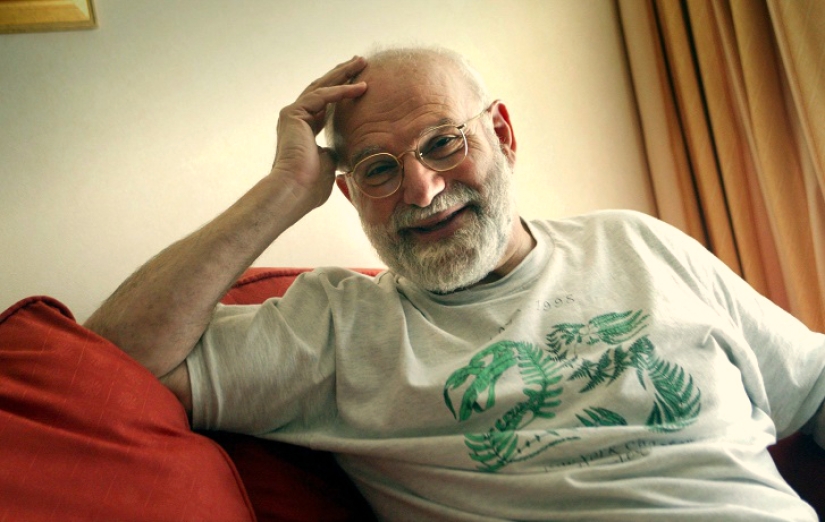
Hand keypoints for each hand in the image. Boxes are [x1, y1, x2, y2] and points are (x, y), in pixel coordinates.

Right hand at [271, 56, 366, 208]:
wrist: (295, 191)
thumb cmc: (311, 186)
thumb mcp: (330, 163)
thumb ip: (335, 150)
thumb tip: (346, 148)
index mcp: (305, 130)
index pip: (325, 104)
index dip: (342, 91)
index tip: (360, 82)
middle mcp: (296, 118)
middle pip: (323, 89)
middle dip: (342, 74)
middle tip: (360, 61)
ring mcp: (293, 115)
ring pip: (321, 87)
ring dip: (343, 74)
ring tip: (361, 62)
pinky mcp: (293, 114)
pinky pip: (321, 97)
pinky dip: (341, 91)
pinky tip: (359, 87)